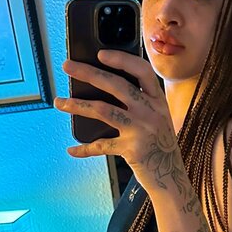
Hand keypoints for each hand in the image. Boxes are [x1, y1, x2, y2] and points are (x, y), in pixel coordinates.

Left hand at [56, 50, 184, 193]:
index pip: (142, 71)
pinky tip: (72, 149)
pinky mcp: (132, 149)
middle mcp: (151, 112)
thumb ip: (141, 103)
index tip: (101, 55)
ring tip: (59, 102)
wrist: (171, 177)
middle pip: (117, 85)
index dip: (121, 60)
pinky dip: (85, 148)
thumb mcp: (158, 119)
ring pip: (104, 110)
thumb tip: (106, 87)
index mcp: (158, 101)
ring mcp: (141, 130)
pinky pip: (102, 145)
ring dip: (78, 105)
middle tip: (68, 66)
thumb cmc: (160, 146)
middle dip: (89, 73)